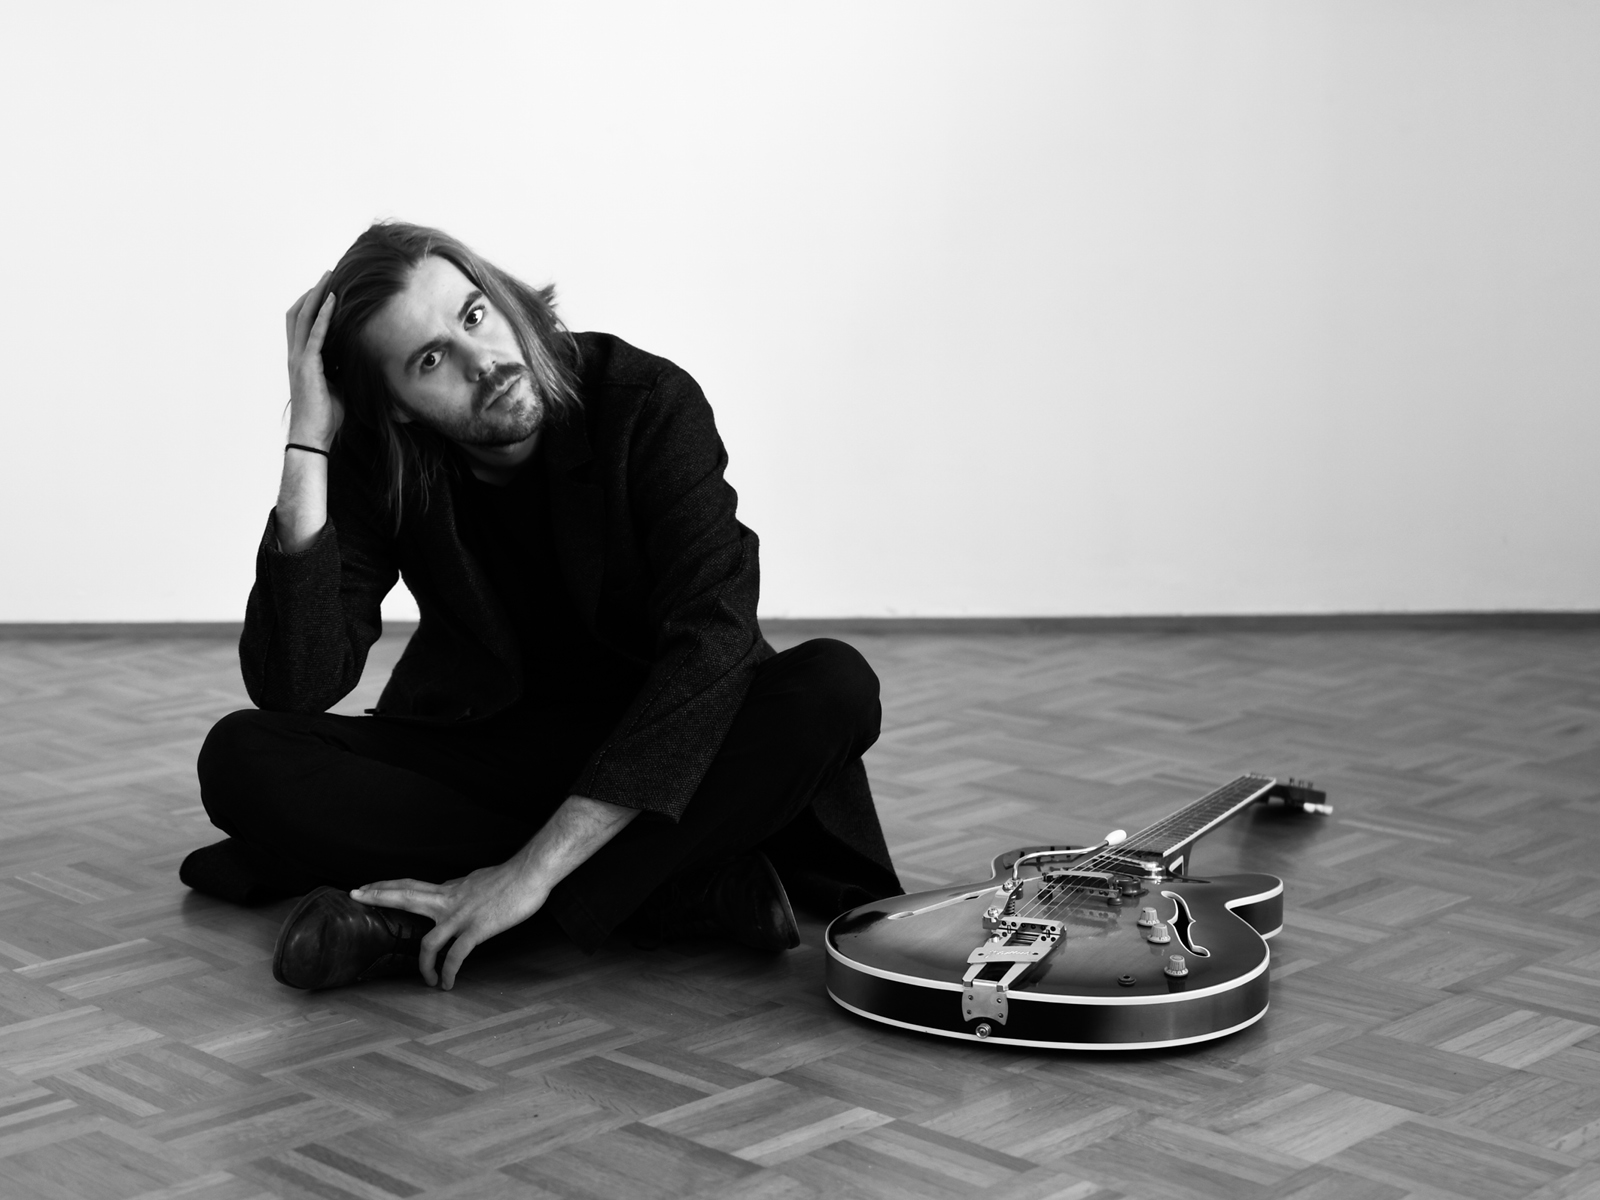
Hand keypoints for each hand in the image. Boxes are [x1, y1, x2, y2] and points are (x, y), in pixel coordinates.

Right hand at [285, 271, 342, 448]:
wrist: (313, 436)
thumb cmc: (326, 415)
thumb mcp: (337, 385)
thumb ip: (342, 368)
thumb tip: (360, 359)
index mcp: (301, 359)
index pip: (300, 322)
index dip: (310, 303)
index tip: (326, 288)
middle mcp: (295, 355)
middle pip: (298, 312)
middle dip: (312, 291)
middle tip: (328, 274)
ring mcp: (299, 359)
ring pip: (303, 317)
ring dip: (317, 295)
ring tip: (329, 277)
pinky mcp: (307, 366)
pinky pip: (315, 334)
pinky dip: (324, 315)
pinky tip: (334, 300)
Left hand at [351, 859, 547, 988]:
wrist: (530, 874)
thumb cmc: (511, 877)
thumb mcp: (478, 880)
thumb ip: (462, 888)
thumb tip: (455, 889)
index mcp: (450, 889)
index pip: (411, 886)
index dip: (387, 886)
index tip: (365, 887)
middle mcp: (449, 900)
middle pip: (406, 896)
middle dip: (379, 896)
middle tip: (355, 894)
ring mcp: (460, 916)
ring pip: (428, 941)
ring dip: (423, 965)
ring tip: (426, 979)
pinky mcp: (475, 930)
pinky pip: (455, 956)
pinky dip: (448, 972)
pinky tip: (447, 982)